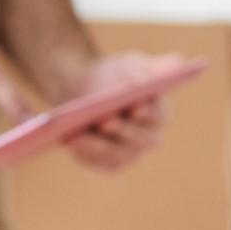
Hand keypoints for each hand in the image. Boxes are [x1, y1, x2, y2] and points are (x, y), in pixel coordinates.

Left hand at [61, 51, 181, 171]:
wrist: (86, 90)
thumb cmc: (114, 77)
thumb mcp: (129, 65)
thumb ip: (144, 69)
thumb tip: (155, 74)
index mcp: (159, 114)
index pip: (158, 116)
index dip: (147, 112)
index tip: (134, 105)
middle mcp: (148, 139)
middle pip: (141, 139)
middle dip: (123, 130)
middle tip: (106, 119)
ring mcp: (129, 154)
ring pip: (118, 154)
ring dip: (100, 144)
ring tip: (81, 132)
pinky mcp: (107, 163)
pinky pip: (97, 161)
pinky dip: (84, 150)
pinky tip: (71, 139)